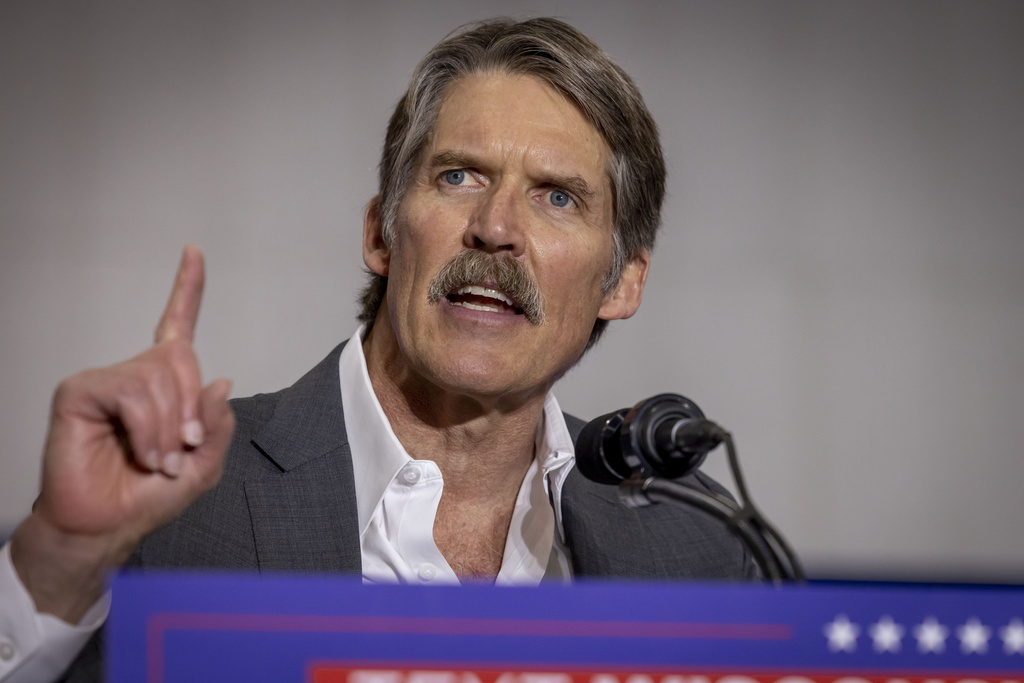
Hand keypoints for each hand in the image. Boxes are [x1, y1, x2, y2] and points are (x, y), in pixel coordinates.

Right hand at [10, 246, 234, 622]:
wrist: (107, 525)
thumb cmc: (149, 495)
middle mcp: (135, 375)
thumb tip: (219, 379)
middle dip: (192, 409)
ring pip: (159, 377)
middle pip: (181, 358)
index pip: (176, 326)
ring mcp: (106, 380)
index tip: (193, 251)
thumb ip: (218, 425)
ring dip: (169, 428)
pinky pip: (133, 393)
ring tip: (158, 459)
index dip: (187, 289)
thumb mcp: (204, 465)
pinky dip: (147, 430)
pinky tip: (141, 453)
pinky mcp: (80, 391)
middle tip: (182, 449)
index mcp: (164, 386)